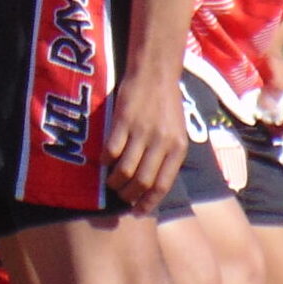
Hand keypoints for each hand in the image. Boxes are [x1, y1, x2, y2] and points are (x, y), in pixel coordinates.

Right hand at [104, 67, 189, 214]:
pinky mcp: (123, 121)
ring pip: (125, 170)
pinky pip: (111, 151)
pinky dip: (106, 162)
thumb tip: (154, 186)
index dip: (148, 203)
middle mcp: (161, 142)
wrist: (156, 71)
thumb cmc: (166, 103)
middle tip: (121, 197)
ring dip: (115, 182)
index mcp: (177, 148)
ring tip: (111, 183)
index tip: (138, 211)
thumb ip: (168, 156)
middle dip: (129, 195)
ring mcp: (142, 132)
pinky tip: (105, 162)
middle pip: (142, 182)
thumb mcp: (177, 131)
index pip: (162, 186)